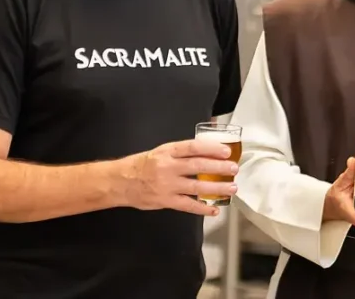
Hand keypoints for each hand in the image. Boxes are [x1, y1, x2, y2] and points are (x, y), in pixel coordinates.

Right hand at [121, 138, 237, 216]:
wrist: (120, 182)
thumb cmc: (143, 165)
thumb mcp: (162, 151)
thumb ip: (183, 151)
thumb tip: (207, 146)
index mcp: (168, 152)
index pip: (193, 147)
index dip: (212, 148)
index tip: (226, 151)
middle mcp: (168, 167)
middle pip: (198, 166)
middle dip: (219, 168)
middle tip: (234, 169)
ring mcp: (167, 185)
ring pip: (196, 186)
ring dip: (217, 188)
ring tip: (231, 188)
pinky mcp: (165, 201)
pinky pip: (188, 205)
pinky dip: (202, 208)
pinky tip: (214, 209)